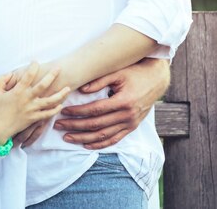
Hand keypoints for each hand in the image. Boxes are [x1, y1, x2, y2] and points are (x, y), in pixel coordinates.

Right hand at [0, 62, 69, 144]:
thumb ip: (2, 79)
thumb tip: (11, 73)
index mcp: (18, 91)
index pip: (28, 75)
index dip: (33, 67)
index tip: (36, 61)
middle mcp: (27, 99)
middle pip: (43, 85)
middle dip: (52, 76)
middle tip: (59, 68)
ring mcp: (32, 109)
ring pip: (50, 101)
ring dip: (60, 94)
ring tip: (68, 88)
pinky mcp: (34, 118)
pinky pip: (47, 114)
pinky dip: (55, 110)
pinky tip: (61, 104)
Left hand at [54, 58, 169, 149]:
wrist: (156, 79)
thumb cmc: (135, 72)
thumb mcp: (118, 73)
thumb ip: (99, 81)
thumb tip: (81, 90)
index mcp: (123, 101)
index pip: (95, 110)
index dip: (78, 112)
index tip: (63, 110)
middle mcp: (127, 115)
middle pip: (96, 125)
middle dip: (76, 126)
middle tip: (59, 125)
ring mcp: (130, 123)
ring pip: (103, 136)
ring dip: (84, 139)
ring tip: (68, 138)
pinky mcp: (132, 127)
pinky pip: (114, 139)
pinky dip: (100, 144)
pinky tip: (87, 145)